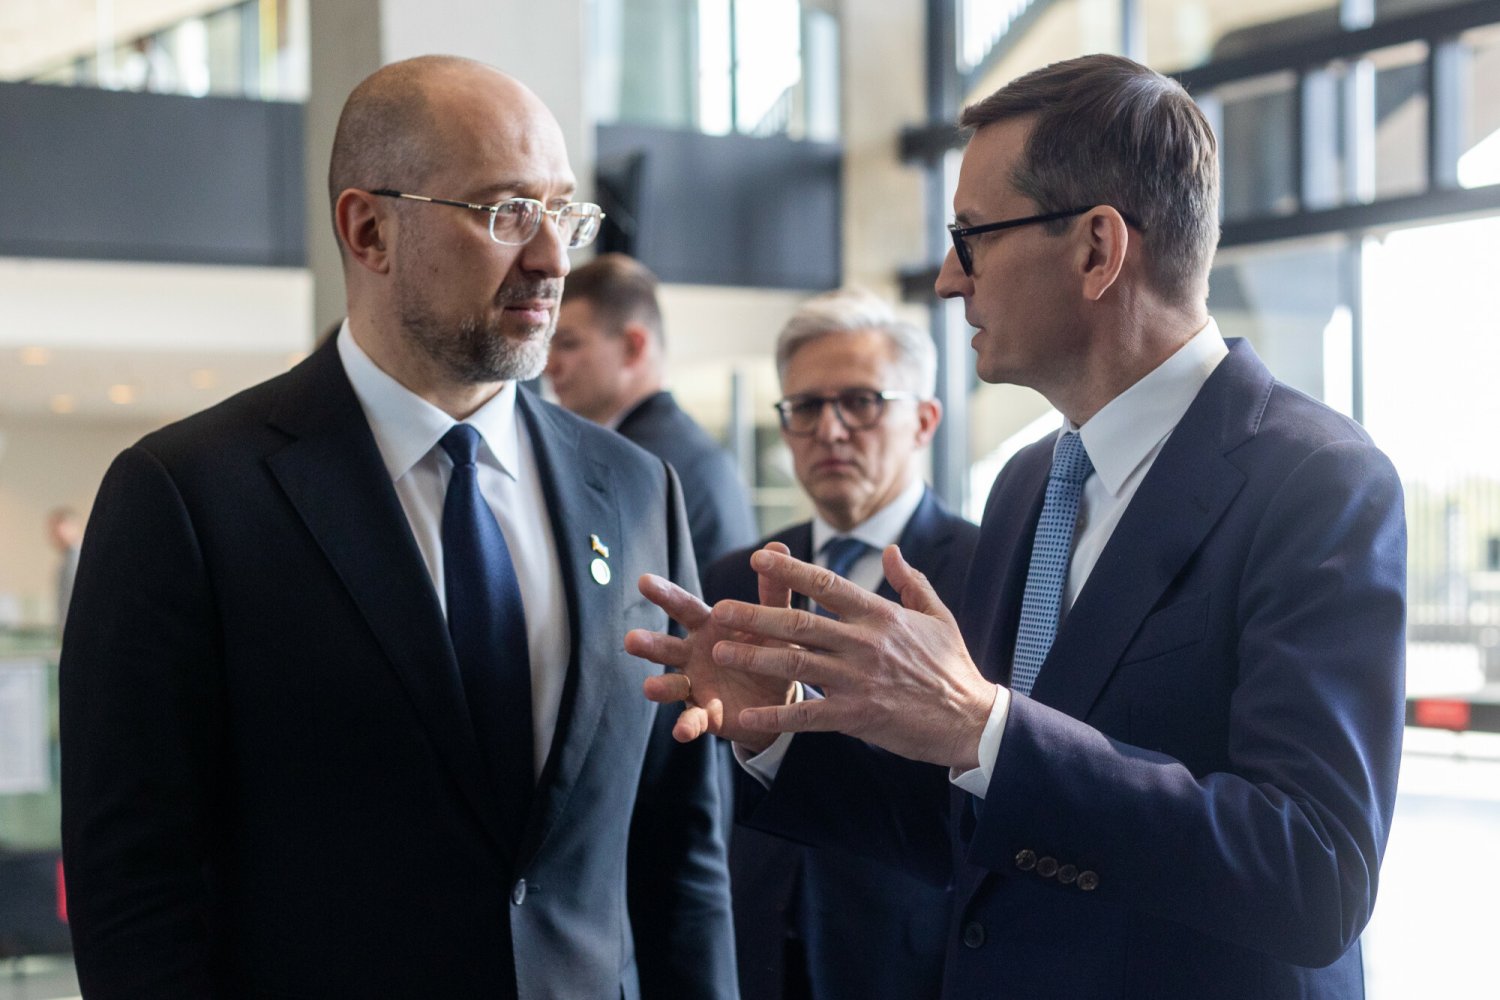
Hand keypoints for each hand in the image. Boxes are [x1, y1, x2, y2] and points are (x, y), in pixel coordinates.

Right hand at [625, 542, 800, 749]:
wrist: (780, 698)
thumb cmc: (770, 649)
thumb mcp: (776, 621)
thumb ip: (773, 591)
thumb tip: (777, 545)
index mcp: (709, 626)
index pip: (683, 606)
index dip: (664, 594)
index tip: (644, 580)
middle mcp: (693, 654)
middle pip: (667, 647)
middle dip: (649, 644)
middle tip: (631, 640)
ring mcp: (696, 685)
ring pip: (671, 684)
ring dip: (660, 686)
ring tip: (650, 688)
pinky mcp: (706, 714)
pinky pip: (693, 720)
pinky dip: (687, 725)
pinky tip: (682, 731)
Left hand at [709, 544, 997, 769]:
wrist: (971, 720)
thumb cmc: (953, 667)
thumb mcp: (938, 616)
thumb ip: (910, 583)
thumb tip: (891, 549)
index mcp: (881, 615)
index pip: (827, 584)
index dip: (790, 570)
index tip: (758, 558)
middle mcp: (865, 643)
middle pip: (800, 623)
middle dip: (755, 615)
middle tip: (719, 610)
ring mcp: (859, 680)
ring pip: (796, 664)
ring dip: (754, 658)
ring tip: (720, 653)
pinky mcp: (857, 715)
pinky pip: (807, 715)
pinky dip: (774, 716)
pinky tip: (744, 718)